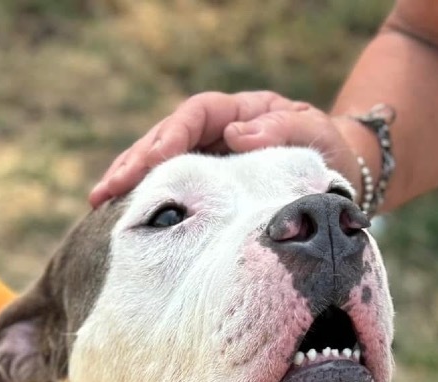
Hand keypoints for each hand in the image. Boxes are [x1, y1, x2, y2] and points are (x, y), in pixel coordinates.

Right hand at [89, 90, 361, 206]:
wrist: (338, 178)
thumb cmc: (328, 154)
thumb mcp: (315, 135)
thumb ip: (284, 128)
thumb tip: (235, 134)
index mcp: (239, 112)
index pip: (195, 114)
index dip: (171, 136)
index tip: (153, 160)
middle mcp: (215, 132)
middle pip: (164, 138)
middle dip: (133, 162)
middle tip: (106, 189)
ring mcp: (204, 159)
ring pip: (157, 163)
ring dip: (126, 179)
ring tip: (99, 200)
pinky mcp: (200, 187)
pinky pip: (165, 188)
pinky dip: (141, 199)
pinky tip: (117, 214)